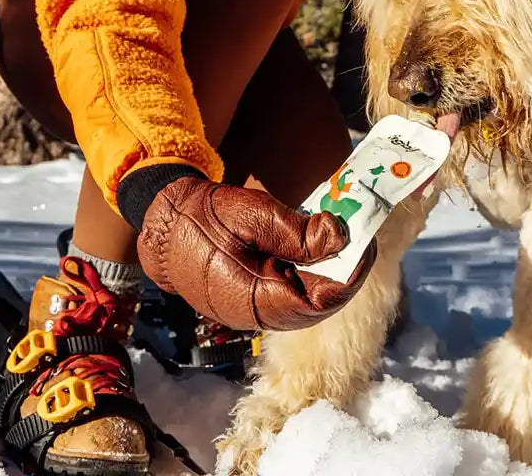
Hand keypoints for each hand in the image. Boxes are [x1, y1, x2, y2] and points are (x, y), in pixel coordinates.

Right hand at [136, 177, 375, 330]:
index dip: (350, 275)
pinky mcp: (250, 301)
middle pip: (317, 304)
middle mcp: (257, 316)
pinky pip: (290, 293)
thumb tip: (341, 236)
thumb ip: (299, 231)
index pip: (322, 301)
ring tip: (339, 238)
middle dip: (342, 272)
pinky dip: (307, 272)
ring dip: (326, 272)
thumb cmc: (204, 217)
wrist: (163, 226)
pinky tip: (312, 246)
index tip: (367, 244)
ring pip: (305, 300)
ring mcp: (252, 312)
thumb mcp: (254, 215)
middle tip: (360, 237)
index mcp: (257, 300)